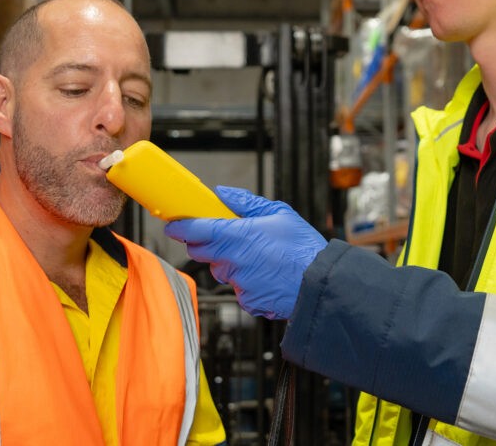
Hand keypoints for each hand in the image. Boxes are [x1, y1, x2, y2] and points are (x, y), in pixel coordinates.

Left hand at [165, 186, 326, 319]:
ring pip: (220, 270)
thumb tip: (222, 194)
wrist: (321, 283)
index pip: (196, 230)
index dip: (180, 227)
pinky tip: (264, 274)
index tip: (173, 224)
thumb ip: (245, 202)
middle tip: (220, 236)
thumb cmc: (304, 247)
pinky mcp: (247, 300)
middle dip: (204, 244)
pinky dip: (245, 281)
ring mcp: (238, 283)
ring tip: (256, 256)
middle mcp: (233, 261)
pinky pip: (237, 288)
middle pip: (200, 252)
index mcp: (237, 235)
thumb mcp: (278, 213)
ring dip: (228, 262)